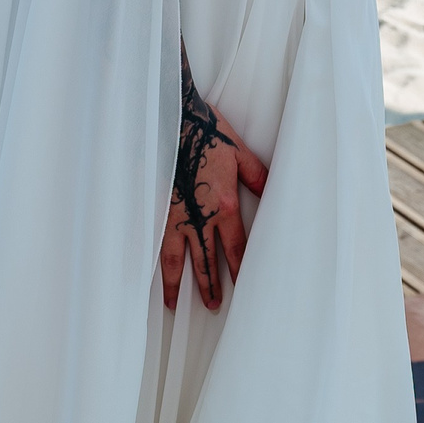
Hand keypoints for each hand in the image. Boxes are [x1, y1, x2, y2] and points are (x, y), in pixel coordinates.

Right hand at [162, 57, 268, 310]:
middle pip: (205, 260)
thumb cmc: (209, 133)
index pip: (236, 247)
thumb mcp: (240, 153)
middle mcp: (200, 216)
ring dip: (176, 283)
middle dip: (209, 286)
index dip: (240, 269)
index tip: (244, 287)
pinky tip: (149, 275)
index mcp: (224, 205)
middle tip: (213, 306)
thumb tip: (274, 193)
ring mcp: (174, 215)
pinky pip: (154, 242)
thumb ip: (258, 177)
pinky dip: (152, 262)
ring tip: (174, 305)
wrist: (174, 117)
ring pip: (175, 258)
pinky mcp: (155, 208)